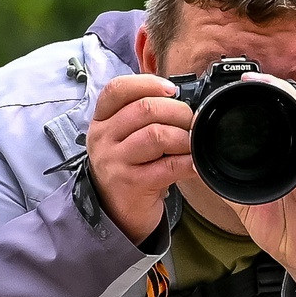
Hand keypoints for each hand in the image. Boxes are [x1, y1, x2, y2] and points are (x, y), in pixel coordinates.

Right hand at [86, 74, 192, 244]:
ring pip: (156, 135)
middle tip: (191, 122)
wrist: (115, 213)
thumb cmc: (127, 170)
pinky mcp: (132, 184)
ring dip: (183, 137)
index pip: (117, 89)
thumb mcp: (123, 139)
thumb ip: (142, 117)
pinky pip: (168, 166)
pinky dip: (188, 162)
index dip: (148, 83)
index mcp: (101, 121)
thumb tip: (181, 101)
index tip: (172, 90)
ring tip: (191, 144)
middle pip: (144, 109)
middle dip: (177, 111)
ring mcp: (115, 162)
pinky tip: (194, 163)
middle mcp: (103, 139)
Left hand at [225, 95, 295, 287]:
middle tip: (247, 76)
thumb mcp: (247, 202)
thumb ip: (227, 183)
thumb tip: (199, 167)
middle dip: (270, 88)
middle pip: (289, 110)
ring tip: (270, 84)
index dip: (256, 97)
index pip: (270, 118)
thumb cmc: (287, 229)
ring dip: (287, 99)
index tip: (234, 85)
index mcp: (282, 156)